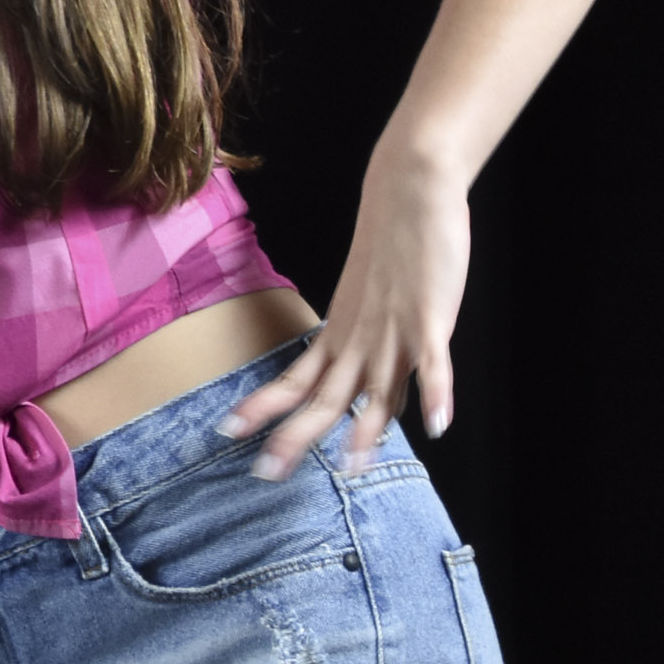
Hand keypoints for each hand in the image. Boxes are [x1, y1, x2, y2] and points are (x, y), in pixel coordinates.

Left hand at [222, 144, 471, 476]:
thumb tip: (364, 389)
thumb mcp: (362, 303)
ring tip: (350, 469)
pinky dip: (436, 395)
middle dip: (295, 438)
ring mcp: (394, 331)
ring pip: (376, 392)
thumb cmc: (387, 248)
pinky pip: (433, 363)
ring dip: (364, 433)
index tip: (227, 431)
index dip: (263, 408)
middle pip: (323, 399)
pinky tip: (436, 427)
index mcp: (338, 335)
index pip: (293, 380)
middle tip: (266, 473)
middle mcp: (360, 341)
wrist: (406, 191)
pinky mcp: (431, 318)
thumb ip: (363, 348)